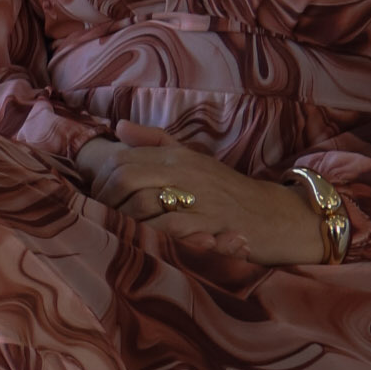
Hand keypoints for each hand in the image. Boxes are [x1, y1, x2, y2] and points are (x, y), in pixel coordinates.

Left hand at [77, 125, 326, 267]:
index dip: (101, 179)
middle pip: (125, 178)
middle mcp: (184, 173)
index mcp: (177, 157)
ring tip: (113, 229)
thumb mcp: (193, 159)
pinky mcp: (206, 227)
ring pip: (141, 203)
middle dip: (105, 199)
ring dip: (121, 218)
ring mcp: (195, 200)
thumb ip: (155, 142)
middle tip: (99, 215)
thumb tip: (119, 127)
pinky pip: (166, 229)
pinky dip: (148, 235)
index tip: (96, 195)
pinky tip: (140, 242)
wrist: (274, 216)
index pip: (122, 160)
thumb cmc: (228, 191)